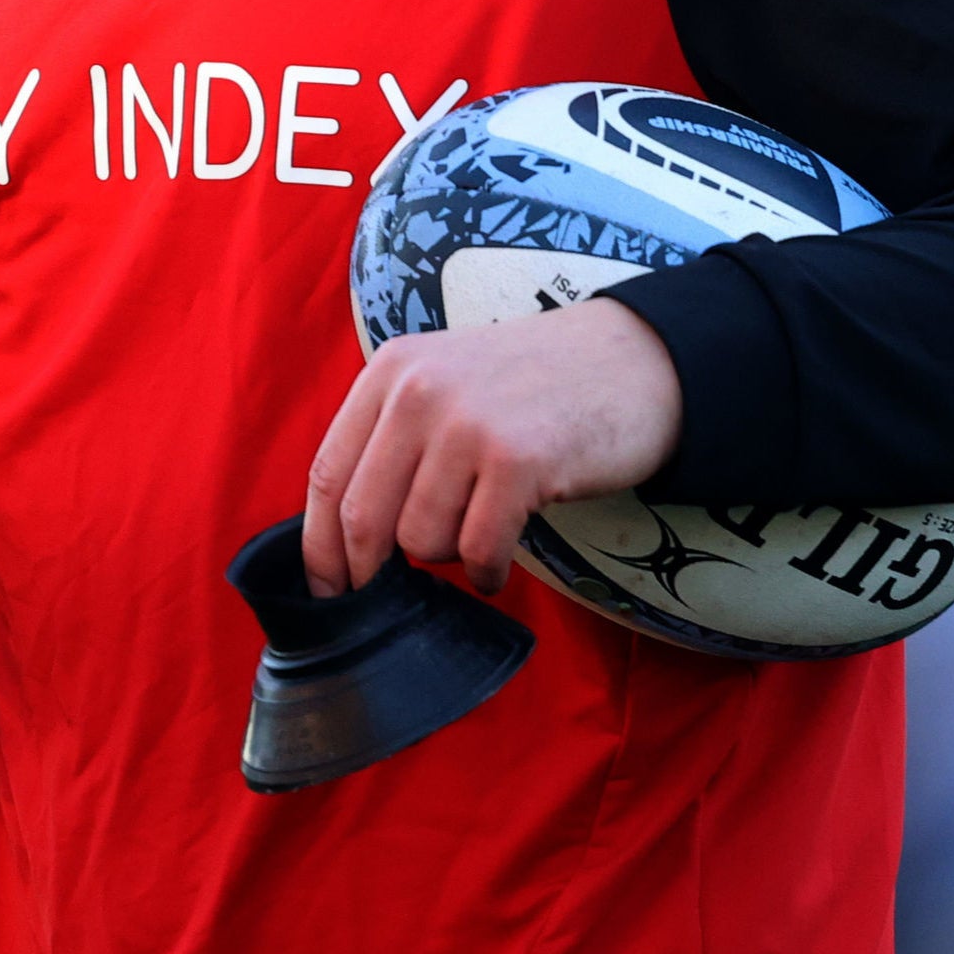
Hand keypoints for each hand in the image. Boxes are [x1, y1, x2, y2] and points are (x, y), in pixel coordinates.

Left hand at [302, 300, 681, 597]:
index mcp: (393, 370)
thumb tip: (346, 535)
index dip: (319, 545)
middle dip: (369, 571)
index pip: (327, 473)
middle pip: (362, 516)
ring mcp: (469, 424)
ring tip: (479, 533)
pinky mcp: (518, 461)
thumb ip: (395, 437)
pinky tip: (501, 562)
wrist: (634, 358)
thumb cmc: (536, 385)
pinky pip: (477, 551)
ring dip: (446, 558)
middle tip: (386, 595)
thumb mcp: (448, 381)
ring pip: (420, 540)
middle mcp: (421, 391)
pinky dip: (487, 572)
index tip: (328, 586)